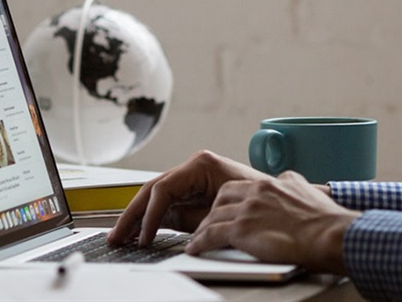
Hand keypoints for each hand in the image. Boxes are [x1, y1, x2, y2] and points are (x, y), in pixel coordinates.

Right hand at [107, 150, 270, 246]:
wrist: (285, 209)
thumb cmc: (257, 206)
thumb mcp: (216, 217)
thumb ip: (185, 220)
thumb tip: (156, 226)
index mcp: (201, 165)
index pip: (163, 190)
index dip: (148, 215)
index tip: (142, 237)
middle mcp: (195, 166)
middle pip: (153, 190)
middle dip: (132, 215)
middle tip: (116, 236)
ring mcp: (194, 176)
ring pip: (156, 195)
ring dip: (138, 216)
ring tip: (122, 236)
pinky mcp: (195, 189)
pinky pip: (168, 201)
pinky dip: (154, 216)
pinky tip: (141, 232)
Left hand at [185, 170, 359, 273]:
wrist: (330, 234)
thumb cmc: (326, 221)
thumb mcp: (306, 190)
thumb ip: (292, 184)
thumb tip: (289, 182)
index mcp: (270, 183)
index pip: (239, 187)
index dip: (228, 200)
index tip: (224, 209)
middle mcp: (256, 192)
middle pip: (221, 198)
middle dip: (212, 210)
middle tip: (207, 222)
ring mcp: (248, 210)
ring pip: (213, 216)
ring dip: (203, 228)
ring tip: (197, 238)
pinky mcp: (242, 230)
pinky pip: (211, 235)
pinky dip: (200, 242)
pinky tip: (195, 249)